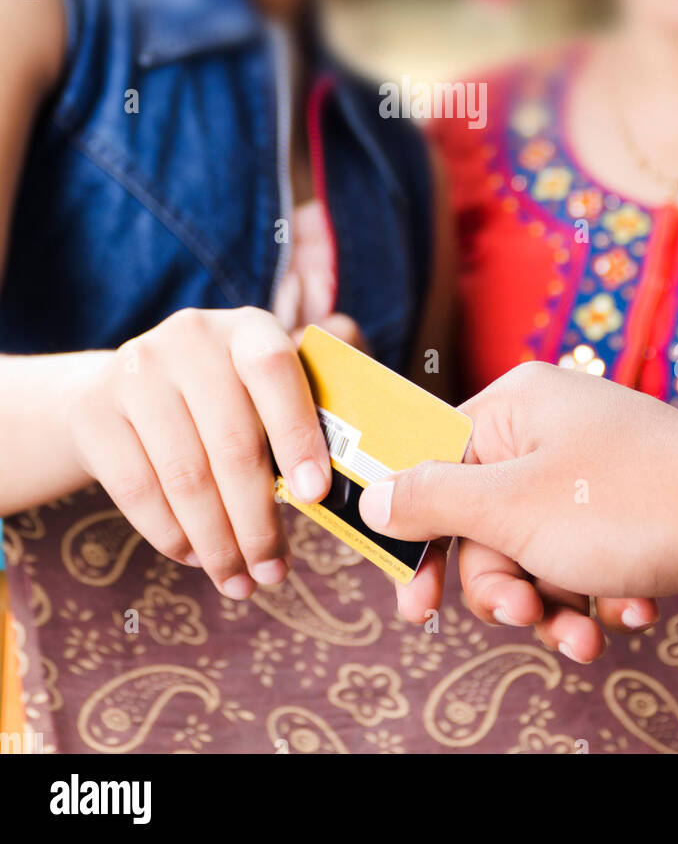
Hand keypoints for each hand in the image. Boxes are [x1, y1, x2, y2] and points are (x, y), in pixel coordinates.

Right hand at [64, 307, 358, 598]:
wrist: (119, 391)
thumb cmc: (222, 401)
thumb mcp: (263, 390)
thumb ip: (309, 417)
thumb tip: (350, 481)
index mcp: (247, 328)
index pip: (275, 371)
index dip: (298, 434)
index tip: (317, 496)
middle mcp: (190, 339)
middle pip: (232, 443)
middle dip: (259, 521)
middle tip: (275, 571)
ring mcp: (136, 372)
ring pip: (185, 477)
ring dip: (218, 543)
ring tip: (240, 580)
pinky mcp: (95, 413)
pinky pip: (139, 492)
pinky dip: (172, 536)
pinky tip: (196, 558)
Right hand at [360, 364, 677, 650]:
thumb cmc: (630, 504)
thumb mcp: (511, 508)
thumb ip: (431, 502)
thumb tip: (369, 496)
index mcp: (516, 406)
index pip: (435, 466)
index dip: (422, 540)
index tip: (414, 604)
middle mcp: (552, 429)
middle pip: (486, 522)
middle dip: (505, 584)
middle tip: (526, 614)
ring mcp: (595, 468)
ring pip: (537, 552)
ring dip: (553, 605)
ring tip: (583, 637)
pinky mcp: (631, 507)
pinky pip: (586, 559)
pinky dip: (598, 595)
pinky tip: (630, 615)